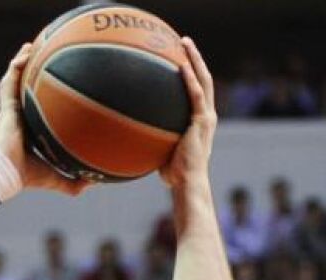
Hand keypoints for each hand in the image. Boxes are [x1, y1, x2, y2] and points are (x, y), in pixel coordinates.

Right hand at [0, 43, 87, 196]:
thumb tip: (96, 181)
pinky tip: (26, 52)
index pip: (36, 108)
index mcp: (30, 129)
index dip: (44, 96)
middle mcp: (20, 116)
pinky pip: (9, 81)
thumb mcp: (58, 178)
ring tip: (31, 46)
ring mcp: (11, 110)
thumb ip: (75, 182)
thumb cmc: (28, 176)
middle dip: (33, 73)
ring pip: (14, 80)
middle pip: (25, 89)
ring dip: (21, 62)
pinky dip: (15, 65)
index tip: (57, 85)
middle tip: (45, 57)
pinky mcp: (6, 106)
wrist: (7, 173)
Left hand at [160, 37, 216, 191]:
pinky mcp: (202, 121)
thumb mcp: (161, 150)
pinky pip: (195, 95)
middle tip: (183, 41)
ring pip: (203, 80)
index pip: (198, 90)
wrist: (186, 182)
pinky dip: (190, 79)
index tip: (181, 57)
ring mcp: (206, 117)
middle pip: (203, 78)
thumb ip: (153, 140)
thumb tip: (130, 139)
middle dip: (194, 58)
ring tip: (184, 43)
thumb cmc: (172, 173)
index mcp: (200, 120)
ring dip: (194, 60)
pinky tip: (181, 65)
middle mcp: (206, 115)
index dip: (192, 72)